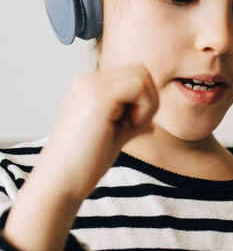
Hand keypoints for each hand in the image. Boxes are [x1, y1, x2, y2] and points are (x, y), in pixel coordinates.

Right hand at [4, 65, 157, 250]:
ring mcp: (92, 85)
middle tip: (135, 127)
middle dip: (149, 99)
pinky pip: (139, 86)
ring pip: (143, 75)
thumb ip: (132, 124)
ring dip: (147, 104)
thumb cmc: (85, 163)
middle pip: (141, 71)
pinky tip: (129, 128)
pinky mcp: (99, 96)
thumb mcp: (114, 137)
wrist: (61, 180)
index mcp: (90, 87)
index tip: (132, 127)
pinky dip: (144, 108)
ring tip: (130, 128)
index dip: (144, 100)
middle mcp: (89, 80)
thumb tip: (152, 123)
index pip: (134, 76)